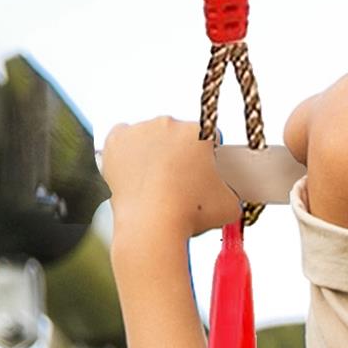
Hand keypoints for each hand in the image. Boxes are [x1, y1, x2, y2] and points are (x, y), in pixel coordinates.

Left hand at [101, 118, 241, 245]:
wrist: (151, 223)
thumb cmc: (188, 212)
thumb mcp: (230, 206)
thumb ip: (232, 192)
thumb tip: (228, 194)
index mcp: (198, 132)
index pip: (209, 137)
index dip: (209, 156)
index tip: (206, 170)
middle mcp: (167, 123)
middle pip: (177, 135)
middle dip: (180, 154)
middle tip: (182, 181)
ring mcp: (139, 130)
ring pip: (151, 137)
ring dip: (155, 153)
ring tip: (158, 183)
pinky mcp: (115, 140)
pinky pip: (124, 140)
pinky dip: (129, 154)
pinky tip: (137, 173)